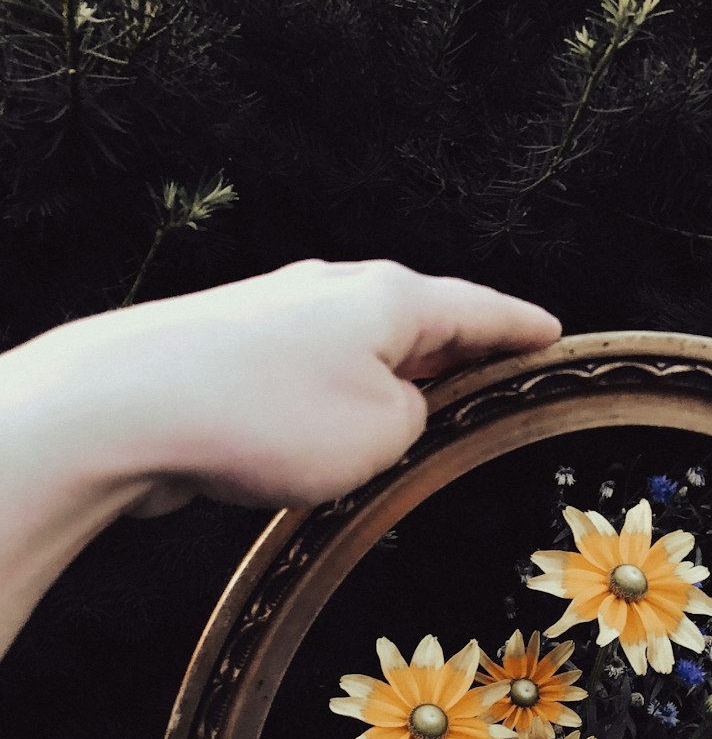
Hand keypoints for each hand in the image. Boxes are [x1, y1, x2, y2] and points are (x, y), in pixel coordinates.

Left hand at [5, 258, 560, 514]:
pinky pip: (313, 378)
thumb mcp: (387, 432)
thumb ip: (419, 419)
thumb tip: (402, 409)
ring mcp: (280, 320)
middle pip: (420, 324)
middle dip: (459, 357)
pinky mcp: (237, 355)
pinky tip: (337, 443)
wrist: (131, 407)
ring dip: (394, 388)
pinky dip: (340, 406)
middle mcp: (336, 295)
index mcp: (390, 300)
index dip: (522, 328)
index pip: (480, 309)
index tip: (553, 334)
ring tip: (420, 426)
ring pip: (362, 353)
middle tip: (496, 385)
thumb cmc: (269, 415)